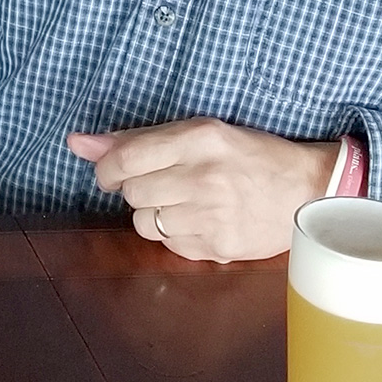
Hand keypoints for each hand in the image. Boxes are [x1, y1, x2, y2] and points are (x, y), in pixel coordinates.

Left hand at [66, 118, 340, 263]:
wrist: (305, 192)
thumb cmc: (249, 155)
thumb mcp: (199, 132)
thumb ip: (136, 138)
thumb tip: (77, 143)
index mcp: (199, 139)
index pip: (125, 159)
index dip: (108, 168)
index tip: (112, 171)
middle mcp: (204, 178)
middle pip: (132, 193)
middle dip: (137, 189)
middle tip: (163, 182)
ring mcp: (212, 217)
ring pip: (144, 223)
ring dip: (153, 213)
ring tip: (182, 201)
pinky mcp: (218, 248)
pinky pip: (168, 245)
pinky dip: (174, 234)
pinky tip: (198, 220)